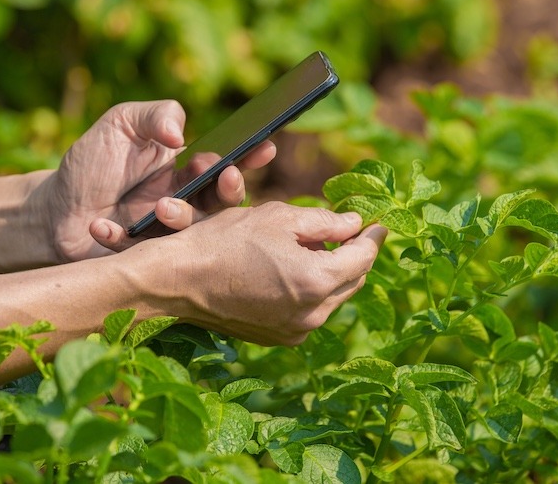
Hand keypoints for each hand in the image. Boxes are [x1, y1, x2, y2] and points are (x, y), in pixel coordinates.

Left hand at [38, 100, 275, 260]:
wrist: (52, 209)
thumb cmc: (92, 163)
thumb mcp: (121, 124)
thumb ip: (154, 115)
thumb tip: (180, 133)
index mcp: (187, 173)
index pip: (227, 164)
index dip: (249, 157)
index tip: (264, 146)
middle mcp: (185, 205)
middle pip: (223, 202)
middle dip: (230, 189)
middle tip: (225, 175)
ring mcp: (167, 236)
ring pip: (194, 233)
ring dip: (183, 216)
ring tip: (159, 205)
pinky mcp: (143, 261)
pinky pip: (145, 255)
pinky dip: (122, 238)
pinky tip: (103, 225)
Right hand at [151, 202, 387, 345]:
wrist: (178, 280)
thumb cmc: (225, 242)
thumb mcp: (279, 218)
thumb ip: (325, 222)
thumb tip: (355, 224)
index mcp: (317, 281)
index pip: (363, 257)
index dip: (373, 237)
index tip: (379, 223)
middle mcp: (312, 314)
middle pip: (353, 281)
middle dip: (354, 255)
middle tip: (350, 231)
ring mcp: (295, 332)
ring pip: (332, 298)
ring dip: (332, 273)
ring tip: (316, 248)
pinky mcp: (278, 338)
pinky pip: (310, 312)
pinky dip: (312, 291)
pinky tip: (294, 270)